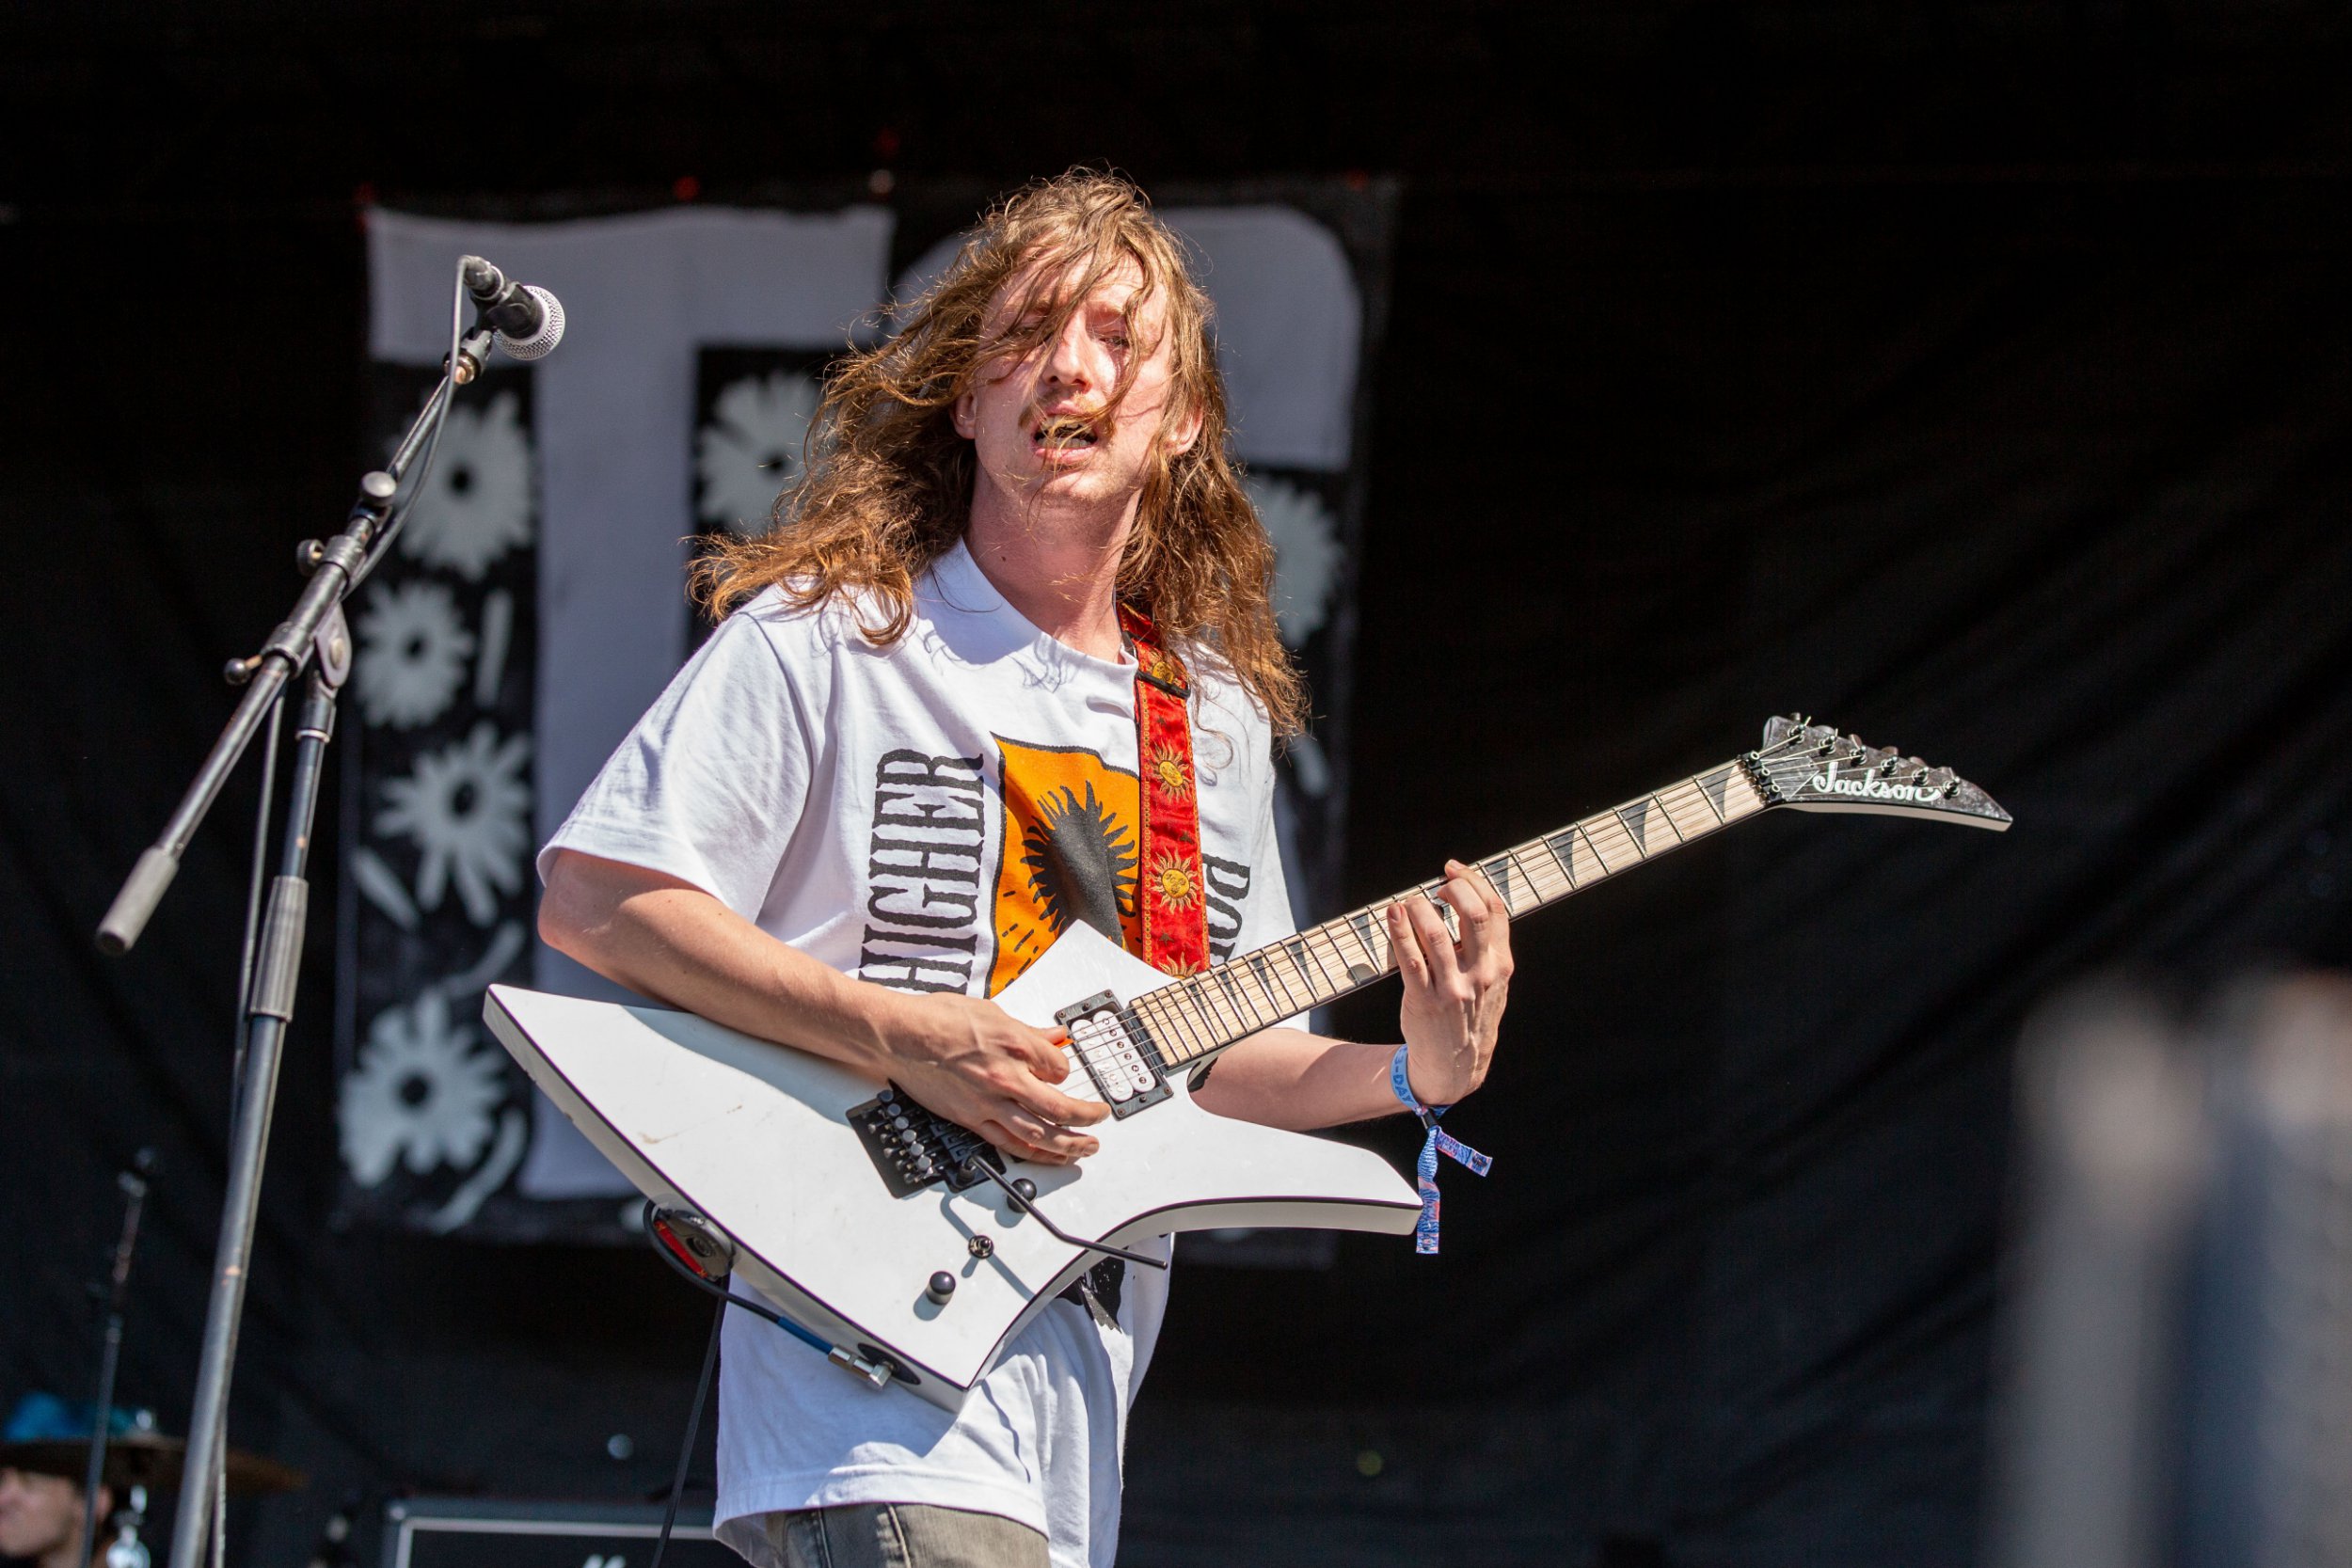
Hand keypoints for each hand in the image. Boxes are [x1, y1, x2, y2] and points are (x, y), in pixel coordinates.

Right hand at [883, 991, 1110, 1163]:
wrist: (900, 1037)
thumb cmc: (937, 1019)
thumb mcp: (992, 1012)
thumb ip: (1027, 1031)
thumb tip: (1053, 1035)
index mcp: (1014, 1043)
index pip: (1060, 1067)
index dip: (1066, 1071)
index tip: (1062, 1073)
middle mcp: (1006, 1076)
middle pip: (1060, 1106)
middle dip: (1087, 1116)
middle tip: (1100, 1117)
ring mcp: (988, 1101)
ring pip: (1039, 1133)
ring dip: (1069, 1144)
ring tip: (1086, 1148)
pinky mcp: (971, 1119)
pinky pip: (1009, 1142)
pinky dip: (1034, 1153)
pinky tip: (1050, 1157)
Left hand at [1390, 858, 1511, 1105]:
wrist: (1455, 1065)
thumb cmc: (1470, 1013)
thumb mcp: (1492, 982)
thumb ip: (1488, 946)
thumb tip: (1469, 897)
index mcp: (1500, 965)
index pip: (1495, 910)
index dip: (1473, 881)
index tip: (1452, 869)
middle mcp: (1480, 974)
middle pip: (1473, 915)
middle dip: (1452, 889)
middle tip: (1435, 887)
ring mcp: (1452, 988)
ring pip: (1436, 934)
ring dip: (1419, 908)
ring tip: (1410, 903)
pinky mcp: (1423, 999)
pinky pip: (1409, 959)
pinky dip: (1399, 931)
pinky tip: (1393, 914)